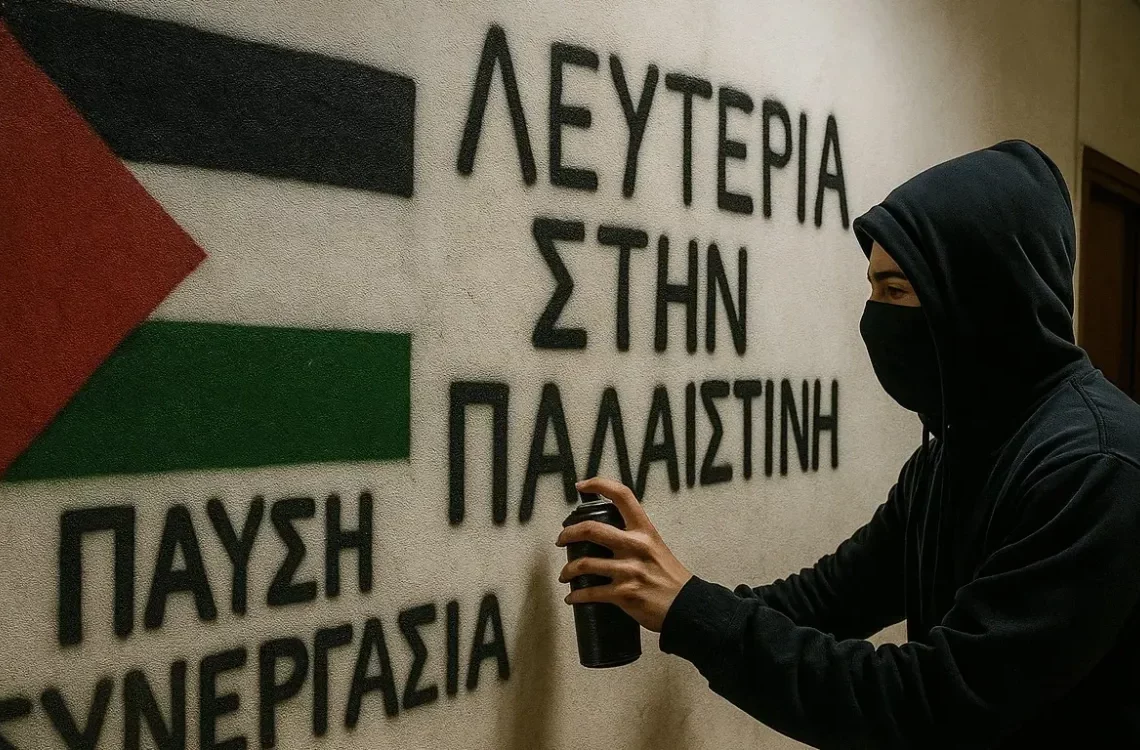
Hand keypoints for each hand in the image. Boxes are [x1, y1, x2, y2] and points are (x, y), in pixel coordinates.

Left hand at [556, 477, 692, 632]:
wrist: (687, 607)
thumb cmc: (670, 577)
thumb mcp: (656, 547)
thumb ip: (634, 537)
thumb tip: (607, 535)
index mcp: (644, 530)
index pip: (622, 496)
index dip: (599, 485)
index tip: (581, 486)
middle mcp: (636, 546)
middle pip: (591, 529)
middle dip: (568, 533)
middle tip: (561, 539)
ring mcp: (629, 570)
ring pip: (584, 564)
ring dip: (568, 571)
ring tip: (565, 575)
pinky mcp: (624, 594)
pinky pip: (590, 593)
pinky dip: (576, 596)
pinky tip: (572, 598)